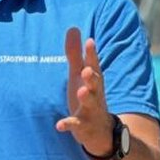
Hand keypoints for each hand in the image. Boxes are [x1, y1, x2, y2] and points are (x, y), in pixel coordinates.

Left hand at [56, 28, 114, 155]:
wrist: (101, 131)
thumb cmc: (88, 97)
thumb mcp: (78, 75)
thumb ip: (75, 54)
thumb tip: (73, 28)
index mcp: (93, 81)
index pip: (94, 65)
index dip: (92, 54)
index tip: (90, 41)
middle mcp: (95, 94)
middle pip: (95, 84)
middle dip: (92, 76)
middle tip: (87, 69)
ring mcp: (90, 111)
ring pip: (90, 104)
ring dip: (86, 97)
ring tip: (81, 91)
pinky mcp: (83, 127)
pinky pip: (76, 125)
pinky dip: (68, 124)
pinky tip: (59, 125)